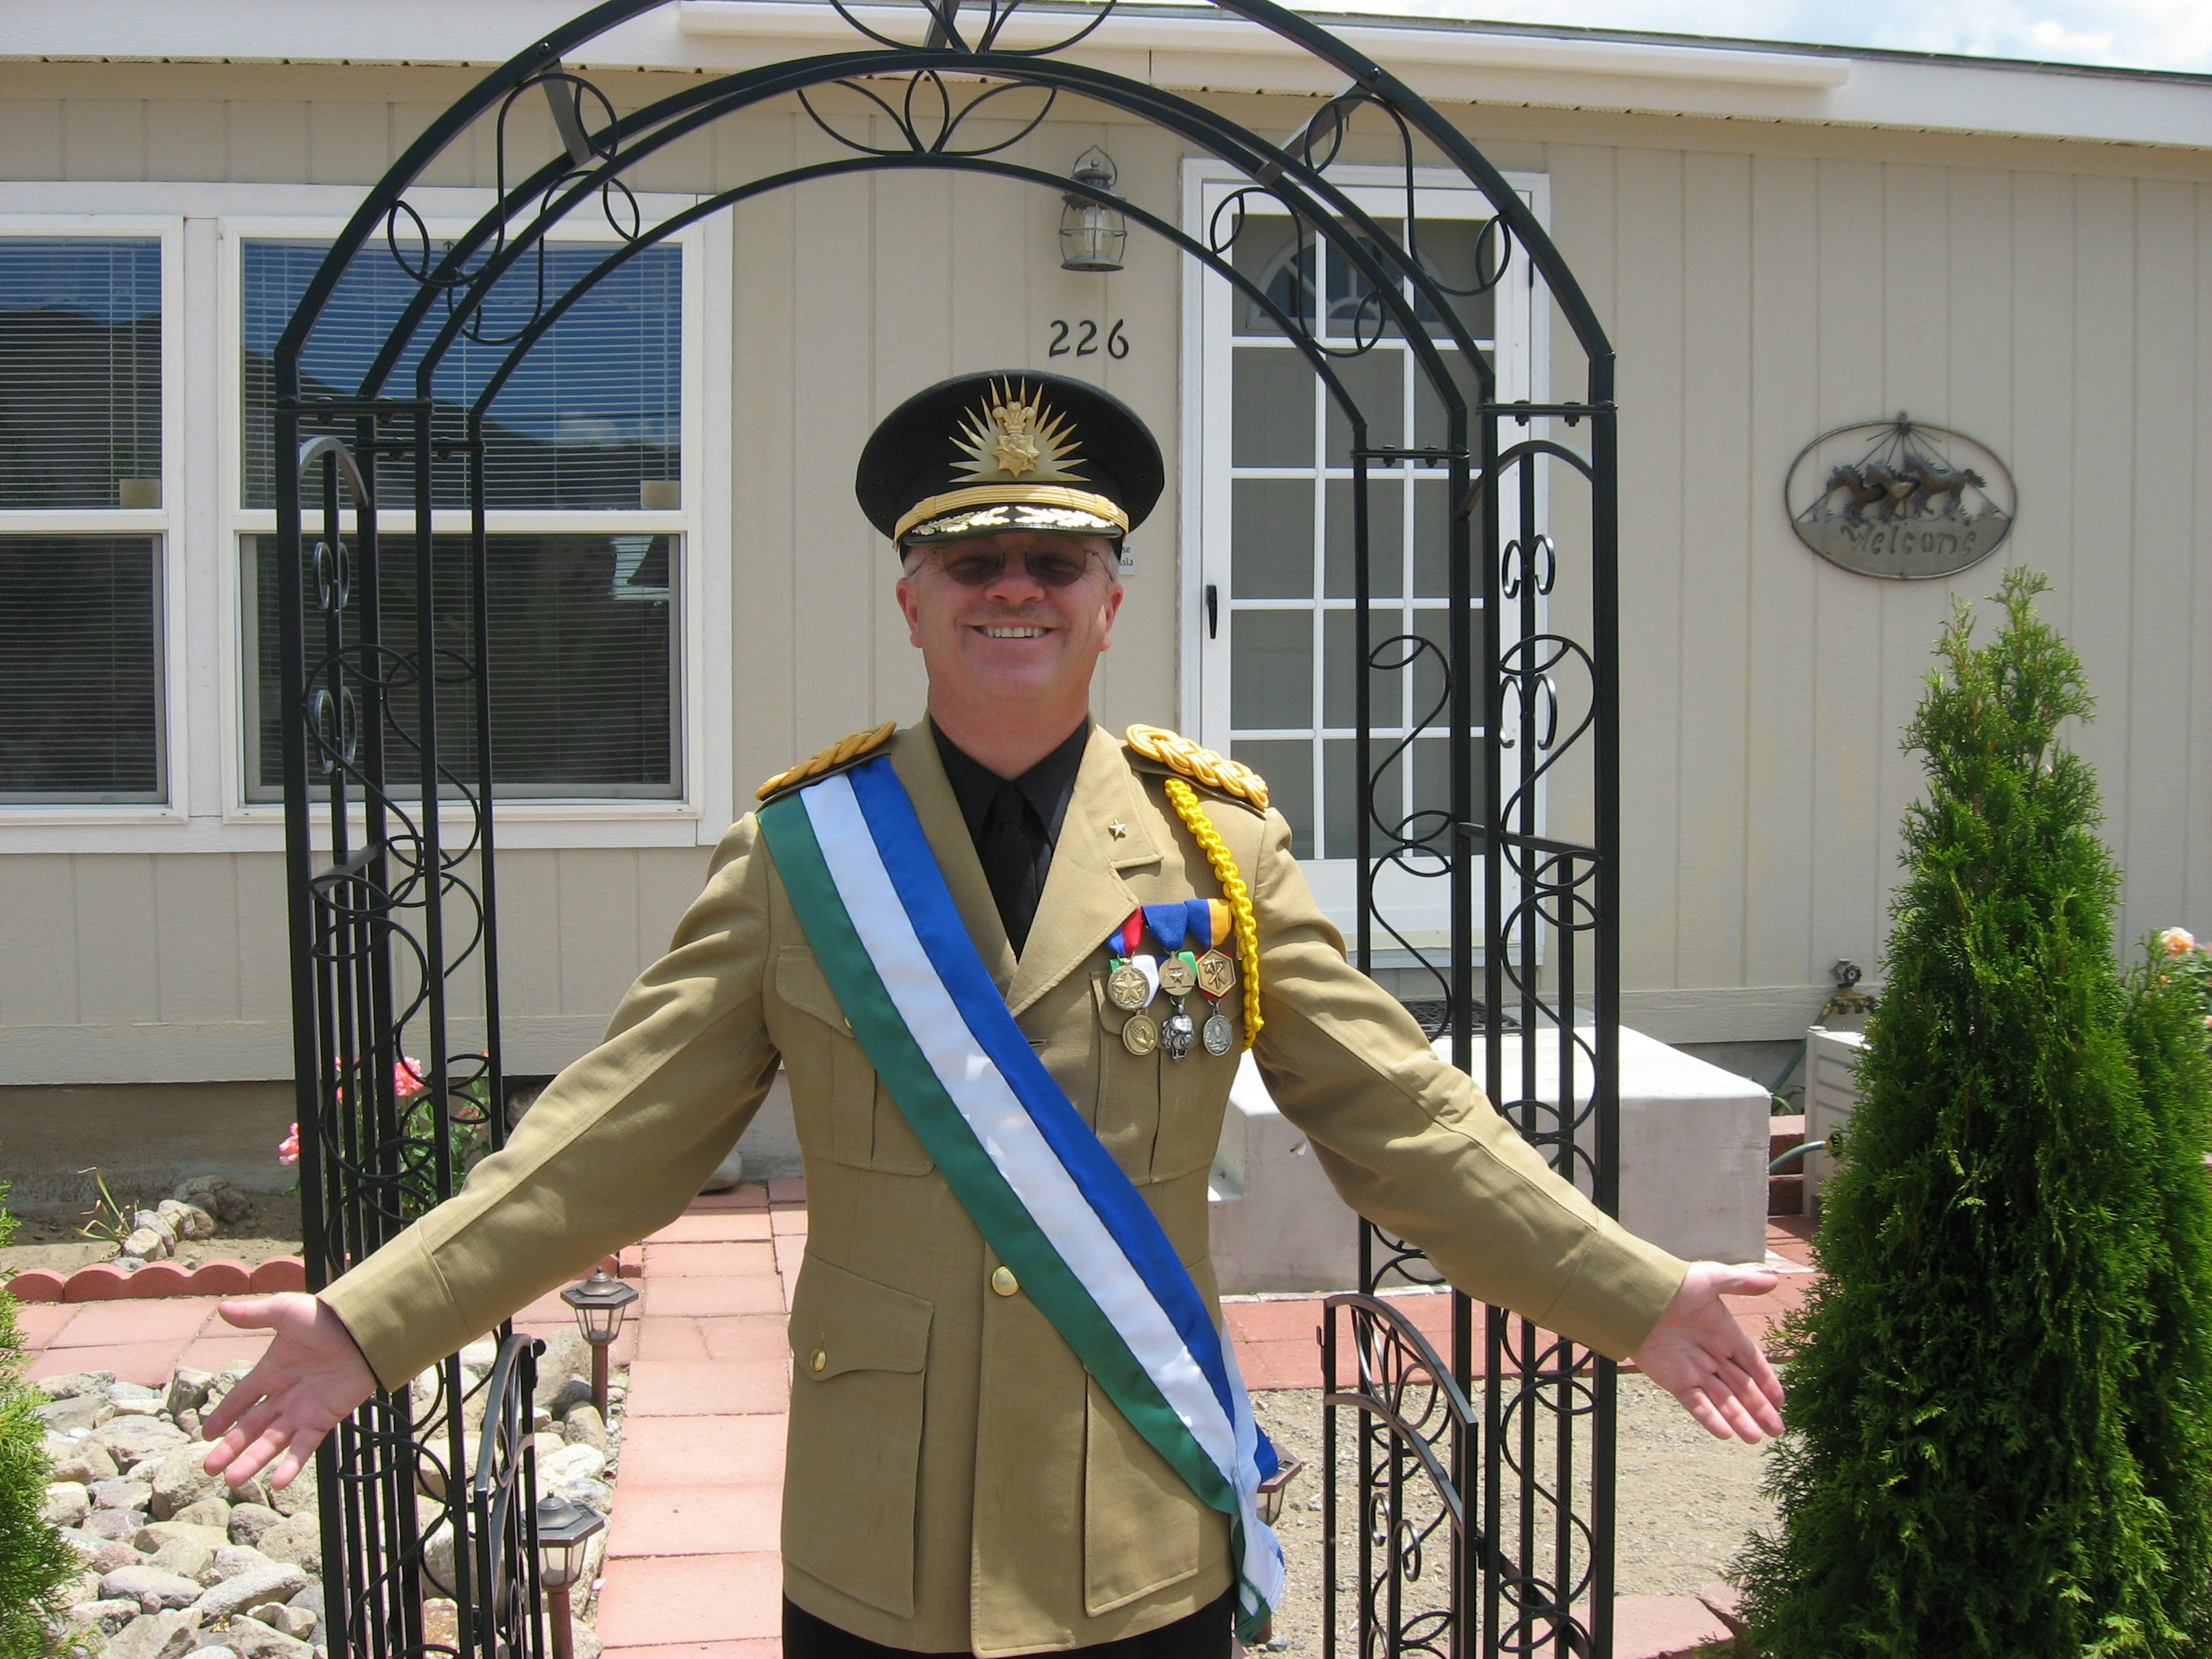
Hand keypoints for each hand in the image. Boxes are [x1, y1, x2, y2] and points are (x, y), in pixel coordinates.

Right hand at [200, 1292, 377, 1490]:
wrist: (363, 1330)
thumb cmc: (326, 1318)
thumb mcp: (285, 1312)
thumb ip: (254, 1315)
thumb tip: (221, 1307)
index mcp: (271, 1371)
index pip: (241, 1398)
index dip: (223, 1415)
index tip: (205, 1434)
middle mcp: (284, 1395)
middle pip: (251, 1427)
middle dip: (230, 1448)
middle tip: (209, 1469)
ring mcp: (303, 1410)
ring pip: (272, 1442)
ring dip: (253, 1461)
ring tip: (232, 1481)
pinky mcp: (324, 1419)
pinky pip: (304, 1447)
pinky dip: (291, 1465)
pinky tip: (277, 1482)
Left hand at [1629, 1261, 1785, 1442]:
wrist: (1635, 1297)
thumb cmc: (1672, 1284)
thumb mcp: (1710, 1279)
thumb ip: (1741, 1283)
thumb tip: (1773, 1280)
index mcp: (1725, 1333)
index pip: (1752, 1362)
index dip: (1767, 1381)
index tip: (1781, 1401)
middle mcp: (1712, 1355)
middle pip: (1741, 1387)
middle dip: (1759, 1408)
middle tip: (1778, 1430)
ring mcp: (1694, 1369)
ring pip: (1722, 1400)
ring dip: (1739, 1419)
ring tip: (1756, 1438)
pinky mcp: (1674, 1380)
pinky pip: (1696, 1403)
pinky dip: (1710, 1418)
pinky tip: (1726, 1434)